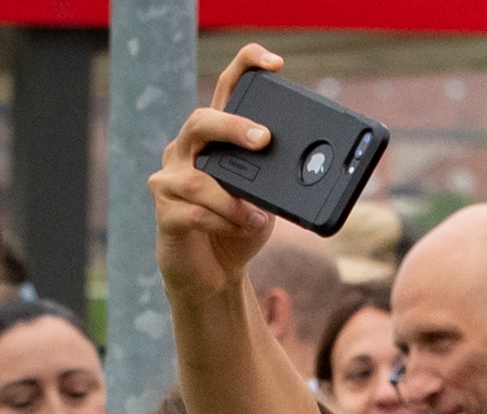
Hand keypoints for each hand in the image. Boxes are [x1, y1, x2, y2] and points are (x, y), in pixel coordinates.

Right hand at [148, 43, 281, 297]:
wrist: (215, 274)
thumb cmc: (241, 226)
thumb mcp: (268, 198)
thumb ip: (278, 178)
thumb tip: (315, 168)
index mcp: (214, 139)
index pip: (224, 90)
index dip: (245, 67)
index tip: (274, 63)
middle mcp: (185, 152)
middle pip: (200, 122)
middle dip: (232, 126)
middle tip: (263, 138)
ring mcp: (169, 181)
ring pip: (197, 180)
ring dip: (233, 201)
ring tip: (256, 217)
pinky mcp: (166, 214)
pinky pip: (193, 212)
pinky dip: (224, 221)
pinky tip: (242, 227)